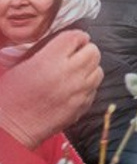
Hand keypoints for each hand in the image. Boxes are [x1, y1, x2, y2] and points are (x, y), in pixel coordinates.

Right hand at [0, 30, 101, 146]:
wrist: (13, 127)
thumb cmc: (11, 96)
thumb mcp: (20, 66)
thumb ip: (46, 51)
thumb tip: (65, 44)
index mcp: (49, 61)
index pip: (75, 37)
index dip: (77, 36)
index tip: (75, 39)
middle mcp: (69, 74)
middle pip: (93, 52)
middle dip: (86, 49)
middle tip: (77, 53)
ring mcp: (79, 91)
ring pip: (98, 69)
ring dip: (90, 67)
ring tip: (77, 70)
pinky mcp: (84, 105)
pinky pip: (95, 88)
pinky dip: (89, 84)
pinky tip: (75, 86)